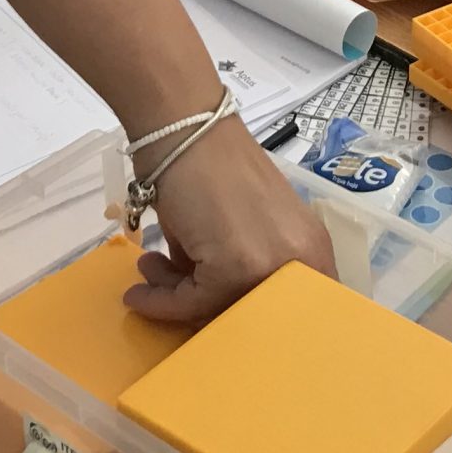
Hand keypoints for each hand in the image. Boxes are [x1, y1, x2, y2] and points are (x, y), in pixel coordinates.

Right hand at [127, 122, 333, 322]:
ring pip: (219, 311)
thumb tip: (212, 305)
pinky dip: (159, 301)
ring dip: (178, 303)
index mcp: (312, 249)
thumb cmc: (210, 166)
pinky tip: (140, 292)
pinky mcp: (234, 268)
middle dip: (211, 318)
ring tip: (153, 280)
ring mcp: (270, 265)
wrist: (187, 125)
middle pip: (256, 320)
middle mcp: (302, 260)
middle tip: (178, 306)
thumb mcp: (244, 223)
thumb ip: (241, 265)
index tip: (220, 327)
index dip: (258, 326)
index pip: (296, 314)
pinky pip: (191, 301)